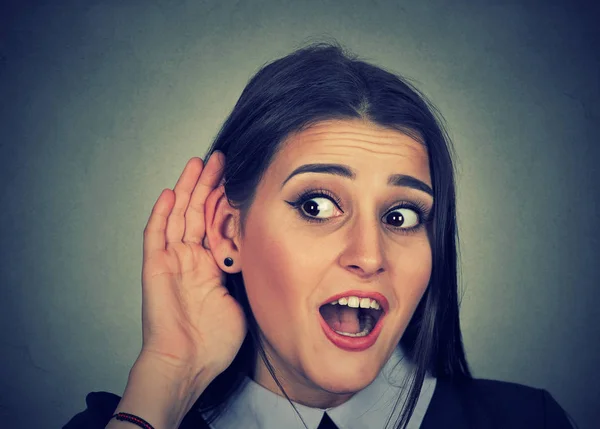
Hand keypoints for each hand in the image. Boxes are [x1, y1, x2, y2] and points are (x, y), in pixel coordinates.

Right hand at [139, 152, 246, 377]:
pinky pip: (155, 235)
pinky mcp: (155, 267)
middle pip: (198, 212)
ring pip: (178, 215)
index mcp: (210, 265)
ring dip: (186, 189)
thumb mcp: (240, 298)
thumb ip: (243, 272)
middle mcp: (190, 258)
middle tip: (220, 158)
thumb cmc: (215, 340)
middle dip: (208, 184)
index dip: (225, 200)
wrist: (189, 362)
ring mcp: (172, 260)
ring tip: (197, 163)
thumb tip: (259, 251)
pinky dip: (161, 213)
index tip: (238, 178)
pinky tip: (168, 192)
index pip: (217, 223)